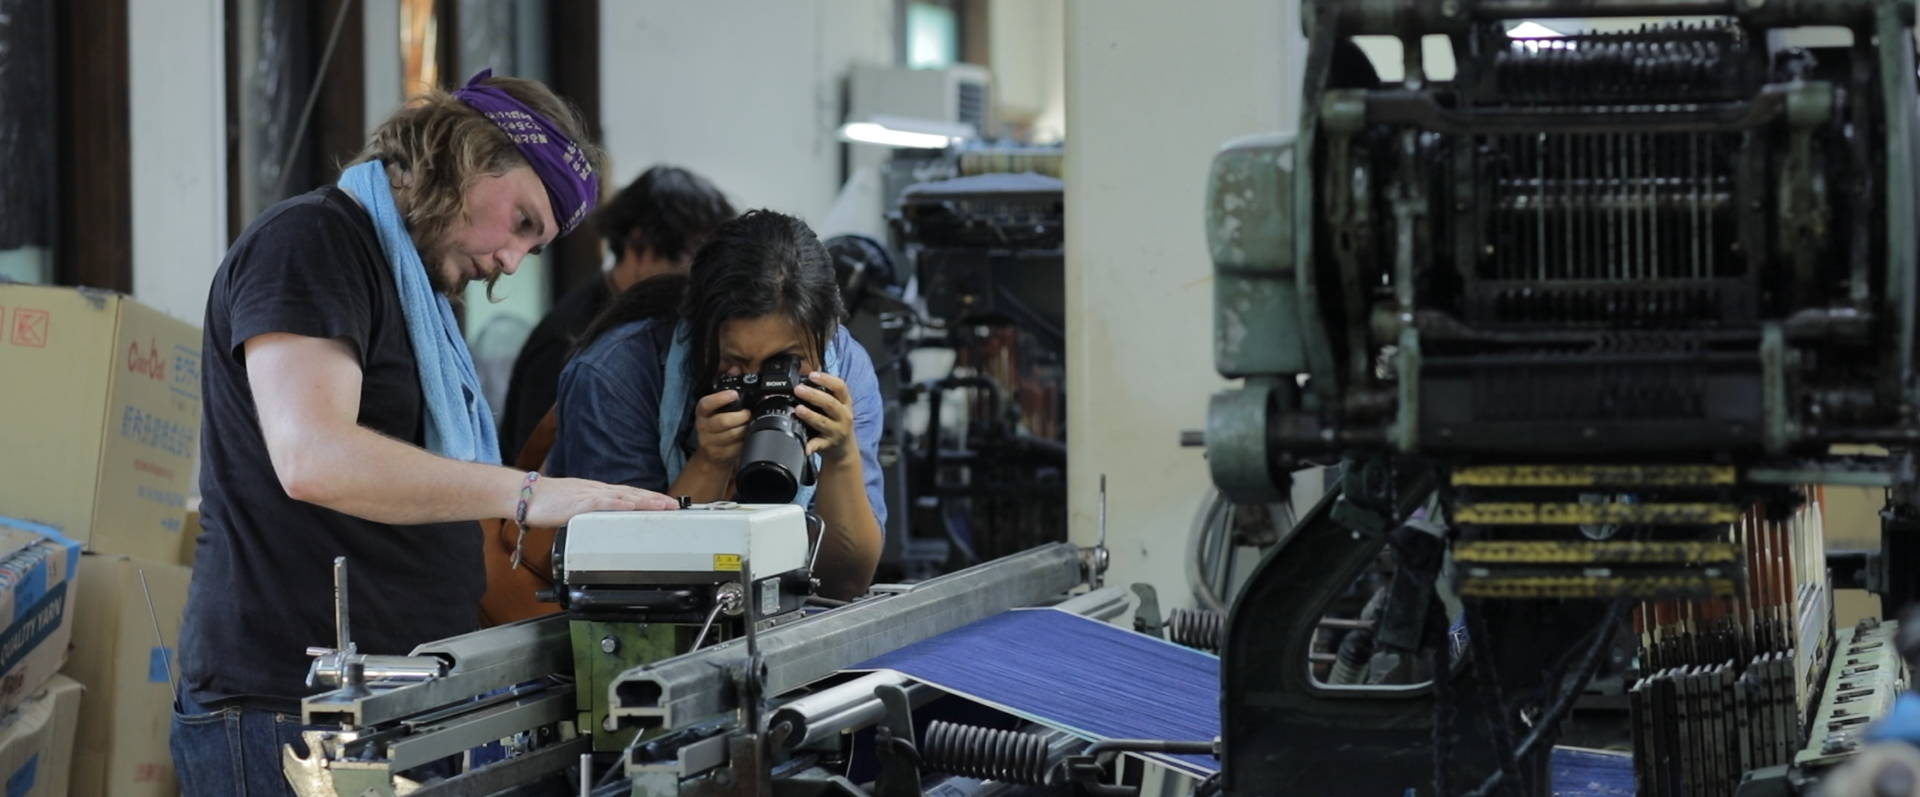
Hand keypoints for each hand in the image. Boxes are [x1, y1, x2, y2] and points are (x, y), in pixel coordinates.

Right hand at [521, 476, 676, 526]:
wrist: (526, 495)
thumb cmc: (547, 503)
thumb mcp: (577, 508)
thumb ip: (592, 514)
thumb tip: (604, 524)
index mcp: (598, 492)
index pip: (630, 494)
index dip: (650, 498)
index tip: (667, 504)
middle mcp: (598, 490)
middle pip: (633, 493)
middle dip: (655, 500)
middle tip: (675, 506)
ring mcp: (590, 495)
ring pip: (623, 496)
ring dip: (645, 501)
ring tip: (663, 506)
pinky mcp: (579, 503)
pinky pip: (602, 503)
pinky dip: (618, 505)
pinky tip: (631, 506)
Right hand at [692, 390, 751, 468]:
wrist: (709, 455)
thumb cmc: (716, 428)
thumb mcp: (716, 413)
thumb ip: (728, 404)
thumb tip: (751, 396)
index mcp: (702, 413)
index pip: (706, 404)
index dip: (720, 398)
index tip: (734, 394)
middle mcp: (703, 427)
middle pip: (723, 421)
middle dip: (741, 416)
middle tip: (748, 413)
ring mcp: (710, 442)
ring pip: (733, 434)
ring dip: (745, 428)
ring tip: (748, 424)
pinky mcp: (719, 454)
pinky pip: (737, 446)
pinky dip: (745, 440)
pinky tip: (746, 436)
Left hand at [795, 372, 857, 463]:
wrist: (844, 449)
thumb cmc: (837, 422)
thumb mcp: (838, 406)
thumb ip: (826, 394)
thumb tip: (805, 379)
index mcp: (845, 403)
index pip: (840, 387)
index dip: (827, 379)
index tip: (812, 375)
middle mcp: (843, 416)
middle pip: (830, 403)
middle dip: (813, 395)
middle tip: (798, 389)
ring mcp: (836, 431)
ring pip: (823, 422)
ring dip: (810, 415)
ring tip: (798, 409)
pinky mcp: (828, 444)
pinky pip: (818, 444)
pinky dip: (811, 446)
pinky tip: (805, 446)